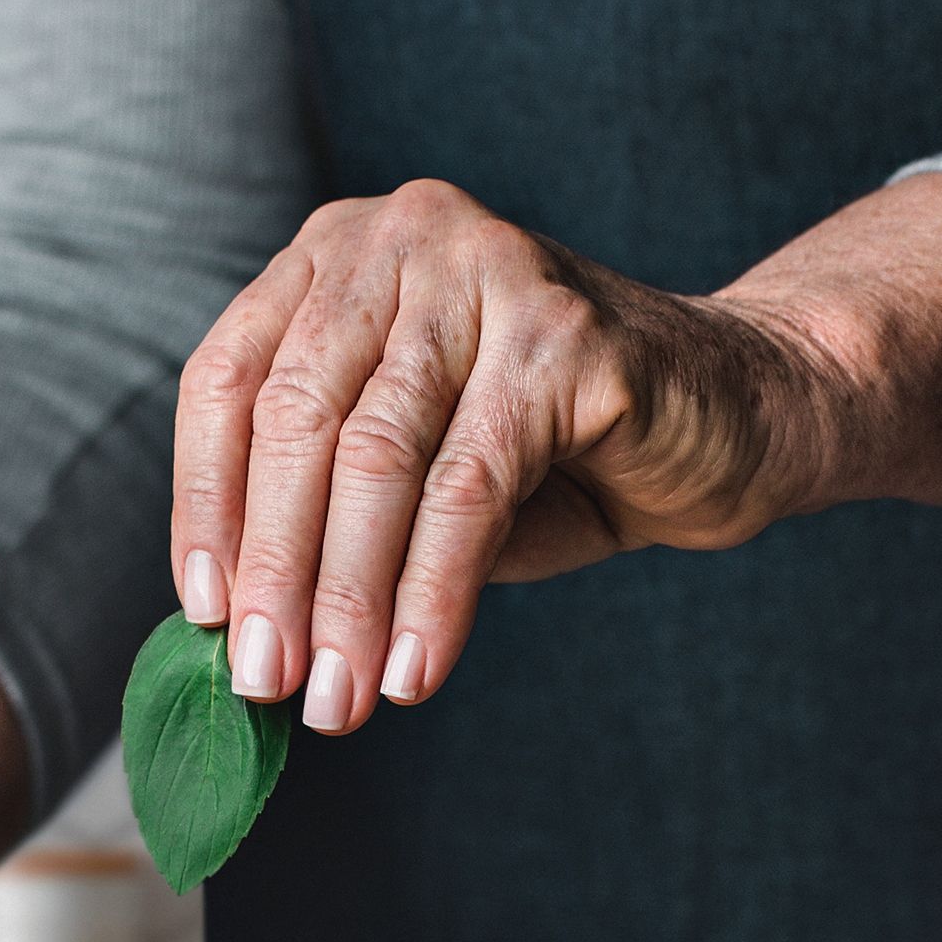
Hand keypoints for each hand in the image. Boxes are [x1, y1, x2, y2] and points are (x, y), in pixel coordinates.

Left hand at [170, 172, 941, 734]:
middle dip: (276, 571)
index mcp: (340, 258)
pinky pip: (468, 487)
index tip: (203, 621)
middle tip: (265, 686)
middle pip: (298, 420)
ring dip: (347, 599)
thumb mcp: (414, 480)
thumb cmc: (553, 458)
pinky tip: (414, 671)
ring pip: (378, 458)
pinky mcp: (565, 334)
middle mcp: (402, 238)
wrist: (738, 416)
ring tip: (338, 703)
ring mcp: (487, 270)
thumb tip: (235, 633)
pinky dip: (431, 593)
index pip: (230, 381)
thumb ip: (327, 521)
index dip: (204, 506)